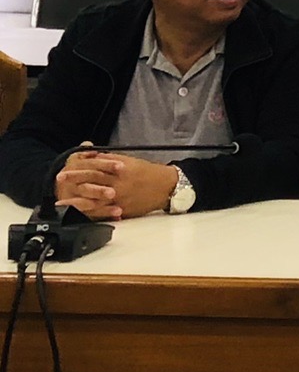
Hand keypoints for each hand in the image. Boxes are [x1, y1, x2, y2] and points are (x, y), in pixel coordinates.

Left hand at [54, 153, 177, 219]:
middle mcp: (119, 184)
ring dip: (76, 202)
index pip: (95, 168)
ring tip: (61, 203)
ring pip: (94, 200)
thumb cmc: (149, 172)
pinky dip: (90, 213)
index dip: (78, 170)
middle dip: (73, 182)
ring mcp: (120, 198)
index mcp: (120, 170)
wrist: (167, 187)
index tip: (65, 170)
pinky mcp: (123, 210)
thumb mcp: (130, 161)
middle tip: (58, 182)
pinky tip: (80, 214)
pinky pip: (104, 212)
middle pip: (91, 183)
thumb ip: (111, 160)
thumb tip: (94, 156)